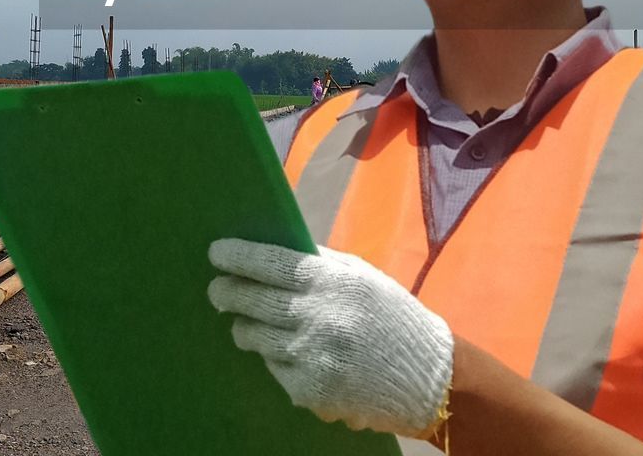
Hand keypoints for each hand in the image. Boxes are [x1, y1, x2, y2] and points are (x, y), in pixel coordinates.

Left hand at [208, 238, 453, 438]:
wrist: (427, 376)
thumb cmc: (392, 317)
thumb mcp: (360, 276)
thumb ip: (318, 263)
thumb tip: (271, 252)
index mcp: (331, 281)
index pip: (269, 263)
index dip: (237, 257)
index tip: (216, 253)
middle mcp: (316, 317)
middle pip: (251, 300)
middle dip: (226, 292)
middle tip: (217, 289)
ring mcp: (310, 357)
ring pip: (253, 336)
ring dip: (246, 327)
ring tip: (249, 321)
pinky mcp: (309, 391)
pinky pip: (274, 367)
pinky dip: (276, 358)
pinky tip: (293, 352)